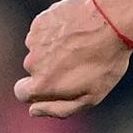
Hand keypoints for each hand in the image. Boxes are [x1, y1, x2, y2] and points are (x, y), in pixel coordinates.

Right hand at [15, 0, 132, 116]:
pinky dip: (57, 32)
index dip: (37, 92)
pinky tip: (77, 31)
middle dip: (52, 70)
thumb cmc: (105, 63)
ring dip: (55, 50)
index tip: (55, 85)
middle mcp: (32, 63)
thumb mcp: (90, 97)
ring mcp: (34, 40)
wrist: (110, 22)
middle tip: (80, 63)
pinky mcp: (40, 22)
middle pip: (35, 71)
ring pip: (39, 50)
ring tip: (82, 46)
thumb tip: (33, 111)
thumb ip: (59, 108)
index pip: (22, 93)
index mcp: (42, 85)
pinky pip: (44, 31)